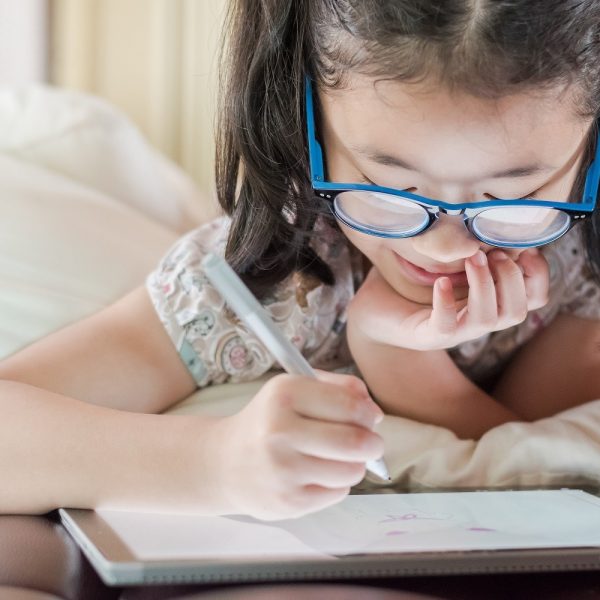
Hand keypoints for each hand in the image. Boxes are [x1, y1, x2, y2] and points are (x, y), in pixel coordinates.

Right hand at [216, 371, 384, 520]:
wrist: (225, 462)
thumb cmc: (269, 421)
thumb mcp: (294, 389)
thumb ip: (338, 388)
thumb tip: (374, 411)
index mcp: (284, 395)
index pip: (350, 405)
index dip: (369, 413)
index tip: (371, 417)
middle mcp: (279, 431)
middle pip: (356, 442)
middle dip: (373, 443)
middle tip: (371, 443)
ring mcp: (282, 470)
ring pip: (352, 471)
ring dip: (355, 464)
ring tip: (340, 458)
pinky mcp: (287, 502)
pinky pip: (338, 493)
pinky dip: (336, 483)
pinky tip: (318, 474)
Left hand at [349, 248, 548, 350]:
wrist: (370, 315)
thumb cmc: (405, 284)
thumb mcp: (438, 257)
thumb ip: (459, 239)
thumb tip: (476, 203)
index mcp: (486, 301)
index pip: (533, 298)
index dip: (538, 274)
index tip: (525, 248)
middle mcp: (475, 319)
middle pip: (518, 310)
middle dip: (512, 277)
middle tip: (489, 252)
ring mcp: (454, 331)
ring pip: (491, 320)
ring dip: (486, 286)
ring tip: (470, 259)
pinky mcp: (427, 335)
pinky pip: (446, 326)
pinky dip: (447, 303)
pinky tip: (440, 282)